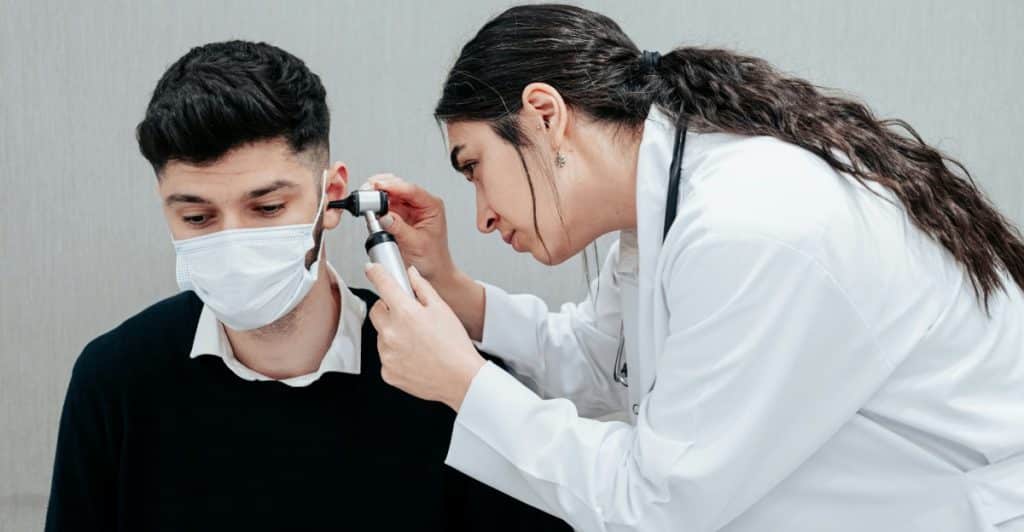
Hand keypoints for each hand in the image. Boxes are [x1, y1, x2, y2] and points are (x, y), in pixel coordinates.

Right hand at [365, 174, 455, 284]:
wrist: (433, 270)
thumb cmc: (432, 257)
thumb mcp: (415, 243)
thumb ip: (398, 228)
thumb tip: (384, 216)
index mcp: (432, 206)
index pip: (411, 189)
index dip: (392, 186)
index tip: (377, 185)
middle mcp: (421, 204)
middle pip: (398, 187)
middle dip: (381, 187)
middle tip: (367, 190)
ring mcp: (409, 208)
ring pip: (390, 194)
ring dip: (377, 195)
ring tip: (366, 199)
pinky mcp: (400, 215)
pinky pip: (386, 205)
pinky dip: (376, 205)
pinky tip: (370, 207)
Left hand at [365, 262, 485, 410]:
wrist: (461, 379)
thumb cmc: (455, 346)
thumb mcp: (442, 309)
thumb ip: (422, 288)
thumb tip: (411, 275)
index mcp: (405, 313)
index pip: (382, 284)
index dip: (376, 273)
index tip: (372, 270)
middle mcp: (391, 332)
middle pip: (376, 310)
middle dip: (388, 309)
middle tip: (408, 316)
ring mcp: (387, 354)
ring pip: (381, 334)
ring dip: (392, 333)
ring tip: (417, 341)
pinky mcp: (387, 371)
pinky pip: (385, 356)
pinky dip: (395, 354)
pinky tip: (414, 356)